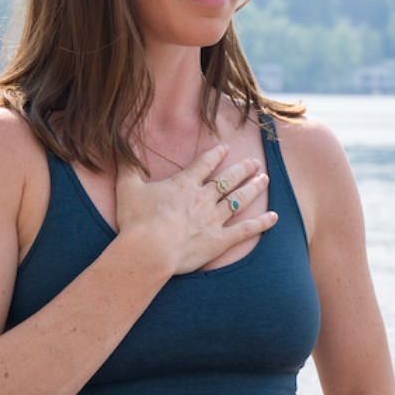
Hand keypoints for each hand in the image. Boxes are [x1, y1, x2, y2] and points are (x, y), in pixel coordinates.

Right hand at [115, 144, 275, 275]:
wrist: (149, 250)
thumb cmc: (137, 221)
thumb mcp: (127, 188)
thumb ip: (127, 165)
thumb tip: (120, 144)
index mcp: (184, 184)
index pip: (205, 164)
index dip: (217, 154)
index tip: (226, 148)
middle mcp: (203, 198)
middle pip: (228, 179)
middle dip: (243, 169)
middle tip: (255, 163)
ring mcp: (214, 219)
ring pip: (239, 199)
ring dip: (253, 188)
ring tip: (264, 179)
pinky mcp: (220, 240)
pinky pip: (245, 230)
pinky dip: (261, 223)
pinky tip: (274, 217)